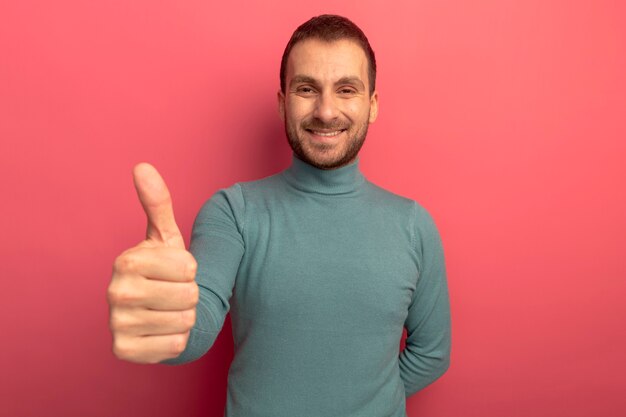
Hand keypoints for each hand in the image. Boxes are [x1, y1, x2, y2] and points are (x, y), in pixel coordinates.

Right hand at [107, 163, 197, 363]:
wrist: (155, 312)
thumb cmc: (164, 271)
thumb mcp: (165, 237)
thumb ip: (158, 203)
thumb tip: (143, 166)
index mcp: (125, 261)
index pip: (190, 267)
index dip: (190, 270)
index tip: (174, 271)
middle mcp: (115, 293)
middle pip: (190, 295)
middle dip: (190, 294)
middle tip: (172, 292)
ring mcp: (116, 324)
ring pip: (185, 321)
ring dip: (184, 317)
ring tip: (168, 309)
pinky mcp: (124, 351)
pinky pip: (176, 346)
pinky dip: (177, 340)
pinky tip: (162, 330)